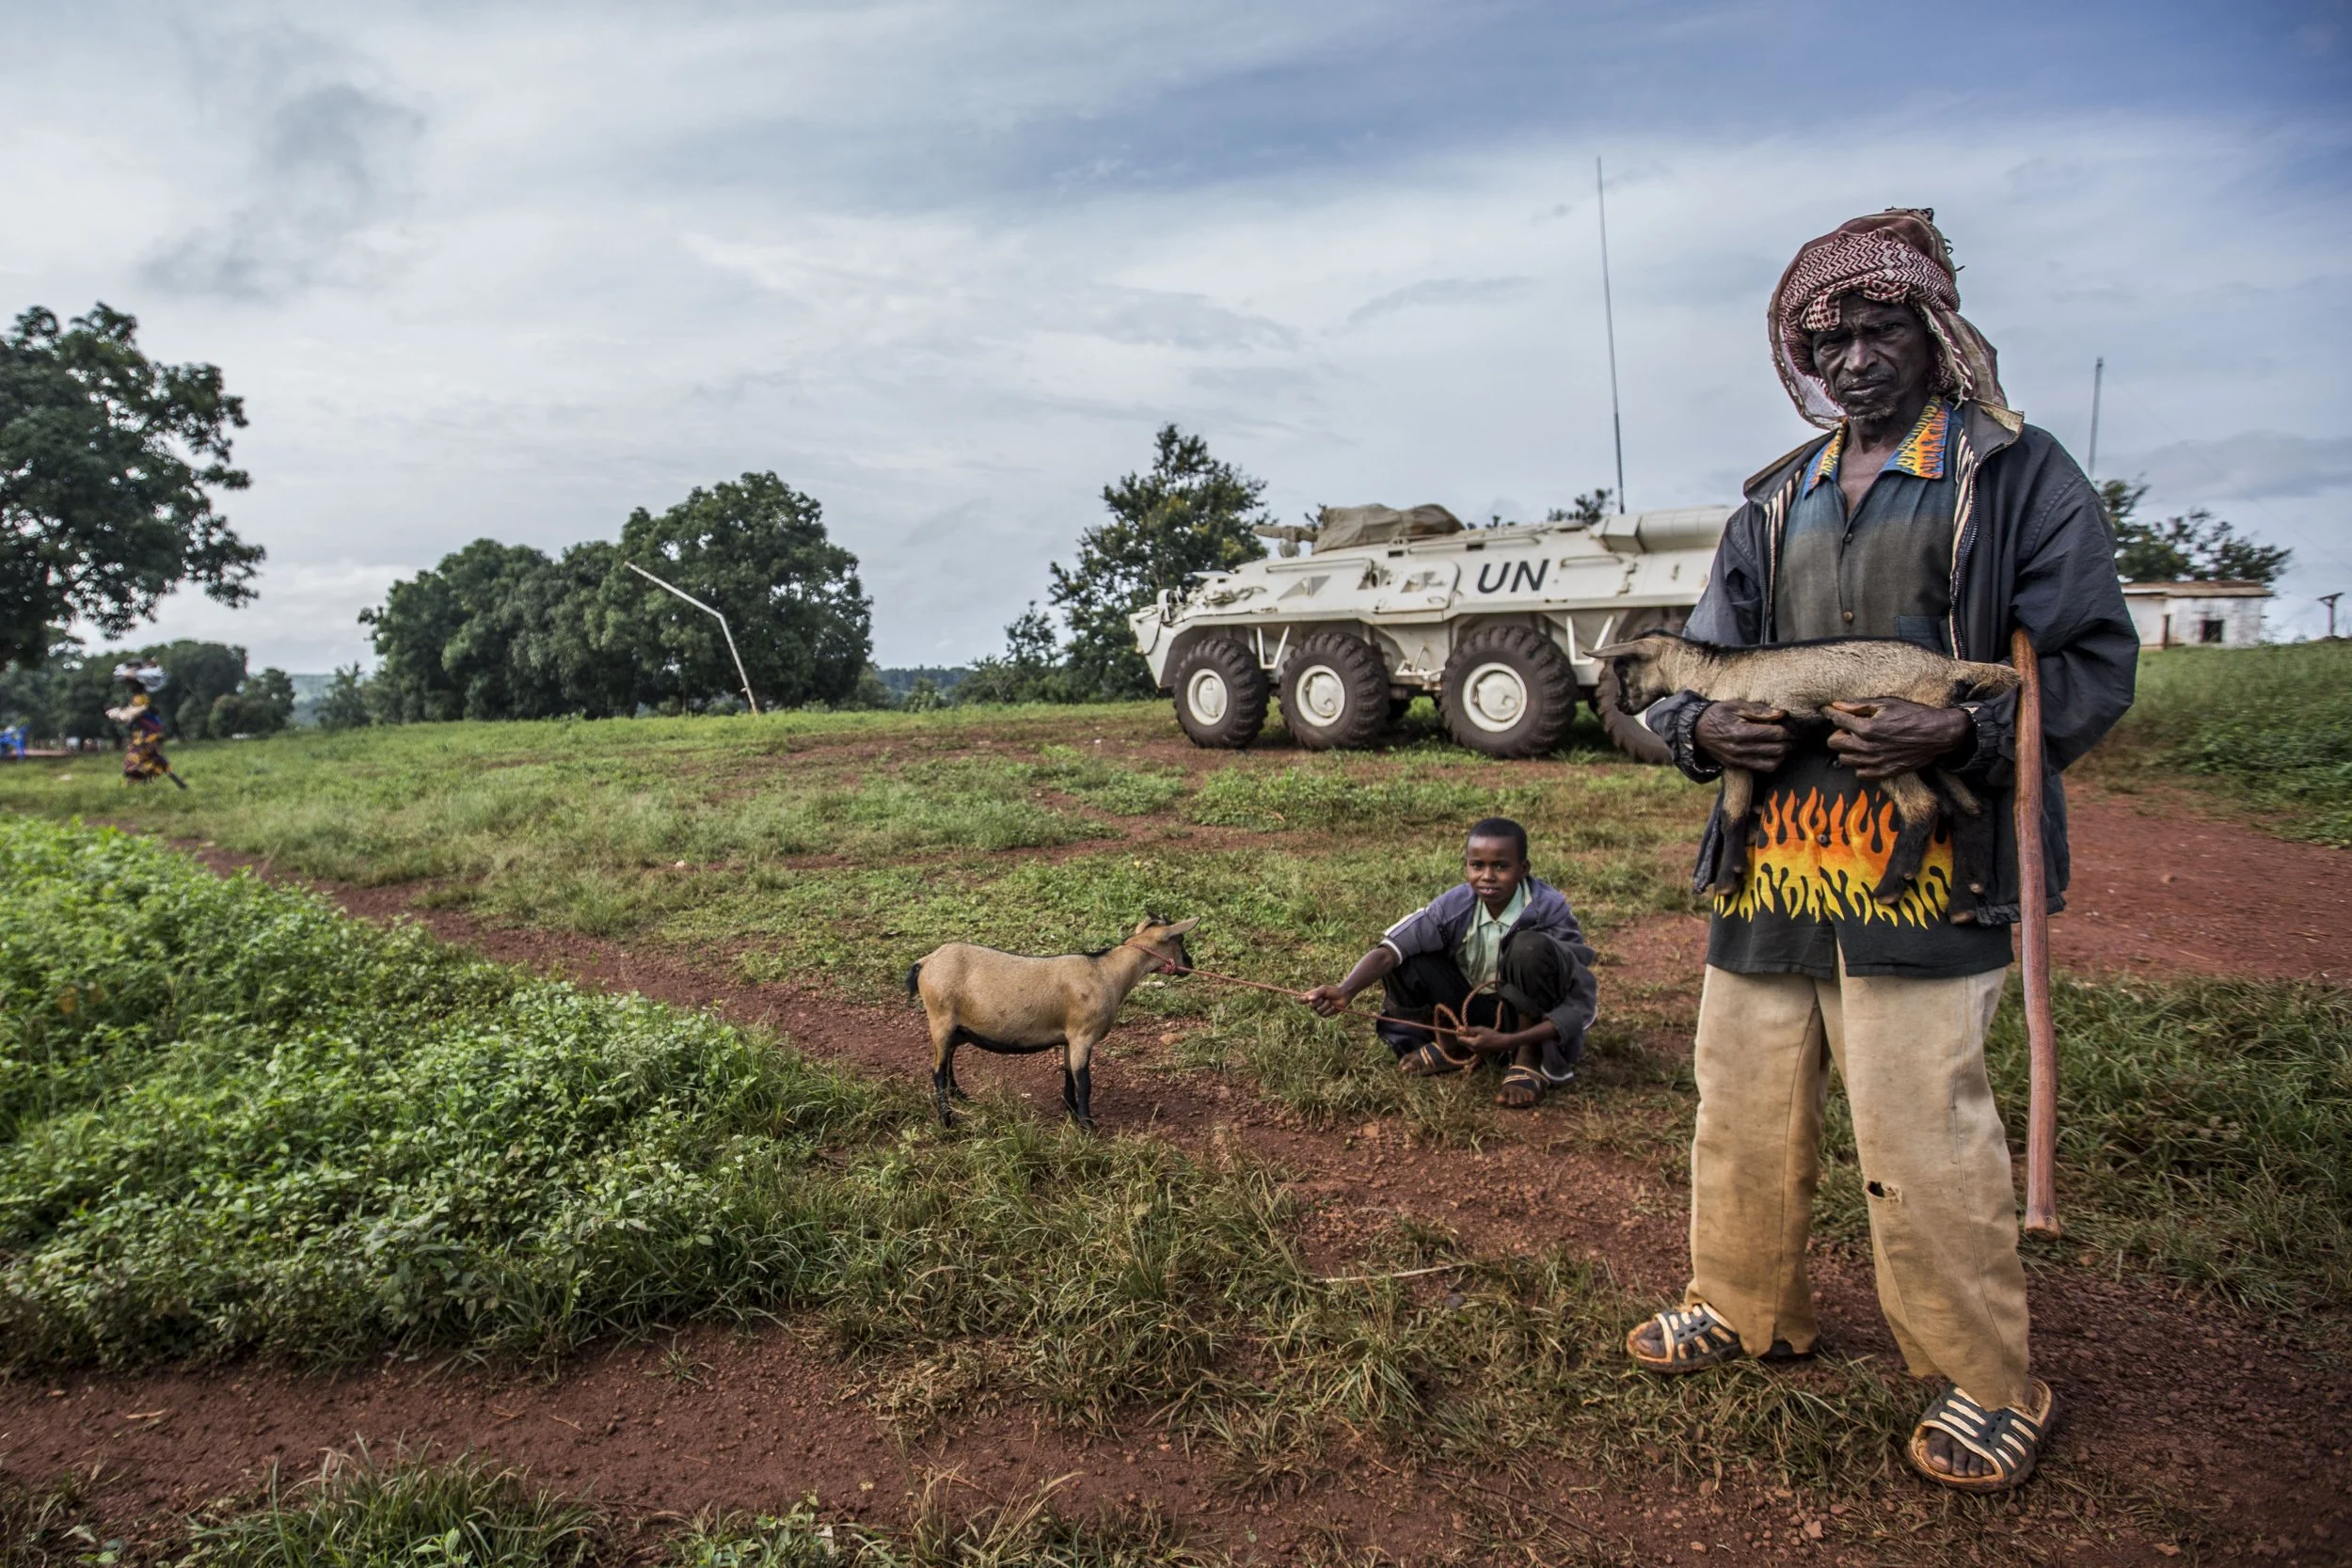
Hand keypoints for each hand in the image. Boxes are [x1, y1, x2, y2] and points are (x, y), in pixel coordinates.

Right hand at [1299, 984, 1351, 1016]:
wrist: (1343, 996)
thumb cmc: (1332, 991)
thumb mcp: (1324, 989)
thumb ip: (1316, 993)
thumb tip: (1309, 998)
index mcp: (1312, 996)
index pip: (1303, 999)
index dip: (1302, 999)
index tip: (1302, 999)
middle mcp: (1314, 1004)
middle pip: (1311, 1005)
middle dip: (1319, 1001)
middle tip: (1324, 997)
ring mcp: (1318, 1010)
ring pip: (1318, 1010)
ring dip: (1326, 1005)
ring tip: (1330, 1001)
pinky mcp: (1324, 1015)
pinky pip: (1324, 1014)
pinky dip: (1329, 1009)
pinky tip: (1332, 1006)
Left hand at [1451, 1026, 1515, 1054]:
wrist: (1502, 1043)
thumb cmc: (1492, 1035)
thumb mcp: (1481, 1029)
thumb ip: (1469, 1029)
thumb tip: (1459, 1028)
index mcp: (1473, 1044)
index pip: (1460, 1039)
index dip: (1459, 1033)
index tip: (1462, 1028)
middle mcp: (1473, 1049)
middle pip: (1463, 1042)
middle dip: (1464, 1035)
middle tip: (1472, 1029)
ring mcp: (1476, 1052)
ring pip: (1467, 1043)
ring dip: (1469, 1038)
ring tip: (1478, 1033)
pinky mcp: (1479, 1052)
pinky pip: (1472, 1046)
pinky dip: (1473, 1041)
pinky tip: (1480, 1037)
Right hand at [1695, 701, 1795, 771]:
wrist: (1696, 732)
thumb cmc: (1717, 714)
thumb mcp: (1735, 706)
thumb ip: (1759, 710)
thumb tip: (1782, 714)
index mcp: (1739, 732)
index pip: (1774, 733)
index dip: (1787, 729)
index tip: (1792, 724)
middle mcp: (1739, 749)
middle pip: (1776, 749)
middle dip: (1790, 742)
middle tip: (1796, 734)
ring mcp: (1738, 759)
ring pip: (1772, 762)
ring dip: (1784, 753)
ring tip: (1787, 743)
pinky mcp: (1737, 765)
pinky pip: (1763, 768)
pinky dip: (1774, 761)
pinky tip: (1776, 751)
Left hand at [1823, 699, 1972, 778]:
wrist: (1937, 734)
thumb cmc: (1913, 714)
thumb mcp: (1887, 703)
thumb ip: (1858, 705)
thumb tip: (1835, 705)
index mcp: (1867, 727)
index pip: (1837, 720)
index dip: (1832, 713)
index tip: (1830, 711)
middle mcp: (1868, 747)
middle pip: (1834, 743)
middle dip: (1839, 732)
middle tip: (1851, 727)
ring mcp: (1875, 762)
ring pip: (1844, 759)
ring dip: (1848, 749)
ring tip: (1860, 740)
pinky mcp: (1884, 772)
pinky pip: (1860, 773)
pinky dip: (1860, 764)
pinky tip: (1869, 754)